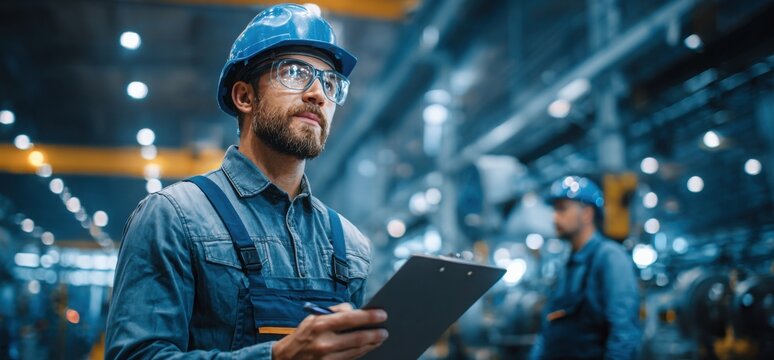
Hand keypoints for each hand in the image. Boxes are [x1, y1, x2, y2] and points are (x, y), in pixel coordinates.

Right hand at [271, 303, 388, 359]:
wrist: (287, 358)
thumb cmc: (303, 335)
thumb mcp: (313, 318)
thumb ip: (334, 312)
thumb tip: (354, 310)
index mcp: (320, 325)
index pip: (350, 319)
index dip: (369, 317)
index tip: (382, 314)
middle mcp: (325, 342)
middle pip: (358, 338)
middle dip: (375, 334)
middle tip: (385, 330)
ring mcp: (328, 357)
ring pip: (357, 350)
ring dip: (372, 344)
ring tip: (380, 338)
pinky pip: (352, 358)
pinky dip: (362, 352)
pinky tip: (369, 347)